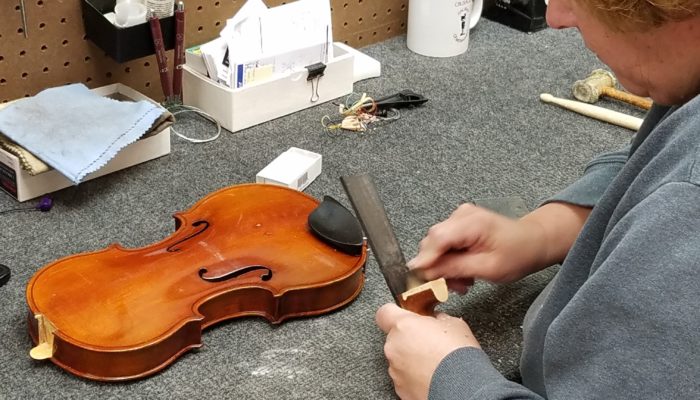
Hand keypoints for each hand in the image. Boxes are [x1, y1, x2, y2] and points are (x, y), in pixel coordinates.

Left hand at [376, 304, 478, 399]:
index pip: (384, 313)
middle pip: (395, 338)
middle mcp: (393, 348)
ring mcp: (395, 370)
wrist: (463, 388)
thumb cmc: (458, 355)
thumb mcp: (453, 324)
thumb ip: (437, 319)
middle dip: (409, 339)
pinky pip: (405, 377)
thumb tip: (436, 320)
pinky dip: (416, 376)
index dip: (395, 314)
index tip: (406, 317)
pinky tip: (432, 375)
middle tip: (429, 342)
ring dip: (412, 359)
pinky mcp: (400, 388)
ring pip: (400, 359)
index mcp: (403, 327)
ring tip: (434, 362)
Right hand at [407, 203, 547, 284]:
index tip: (419, 279)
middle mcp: (461, 215)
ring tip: (462, 282)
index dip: (425, 259)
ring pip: (436, 245)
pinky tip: (463, 270)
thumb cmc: (518, 254)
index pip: (437, 238)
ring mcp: (459, 217)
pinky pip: (444, 243)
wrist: (533, 242)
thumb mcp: (488, 268)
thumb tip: (425, 271)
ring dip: (444, 266)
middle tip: (451, 287)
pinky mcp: (460, 223)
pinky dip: (450, 259)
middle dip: (437, 267)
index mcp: (471, 222)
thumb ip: (454, 268)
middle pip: (433, 242)